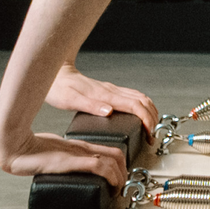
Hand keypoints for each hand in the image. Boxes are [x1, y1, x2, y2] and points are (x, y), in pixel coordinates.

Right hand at [0, 126, 129, 184]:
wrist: (15, 147)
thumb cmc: (30, 151)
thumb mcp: (55, 155)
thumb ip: (65, 160)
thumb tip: (72, 171)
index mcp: (79, 146)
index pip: (111, 150)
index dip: (122, 165)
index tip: (122, 179)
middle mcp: (82, 149)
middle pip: (116, 155)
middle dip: (125, 172)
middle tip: (122, 188)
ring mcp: (77, 154)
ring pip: (111, 161)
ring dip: (120, 177)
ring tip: (117, 190)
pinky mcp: (70, 161)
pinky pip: (98, 165)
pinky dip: (110, 175)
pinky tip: (111, 184)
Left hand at [46, 65, 160, 132]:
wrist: (56, 74)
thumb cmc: (60, 87)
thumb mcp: (70, 100)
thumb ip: (90, 106)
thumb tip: (109, 111)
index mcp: (105, 95)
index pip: (135, 105)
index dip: (146, 119)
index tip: (150, 132)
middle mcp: (111, 91)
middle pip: (142, 101)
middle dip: (153, 117)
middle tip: (153, 134)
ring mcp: (111, 90)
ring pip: (140, 97)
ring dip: (149, 111)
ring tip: (150, 126)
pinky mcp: (108, 91)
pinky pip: (132, 97)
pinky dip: (141, 106)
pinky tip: (139, 114)